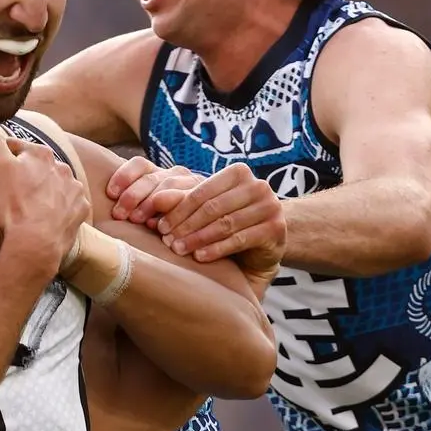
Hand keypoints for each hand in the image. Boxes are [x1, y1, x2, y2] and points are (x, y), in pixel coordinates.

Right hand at [0, 128, 88, 271]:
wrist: (36, 242)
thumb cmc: (14, 205)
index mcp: (42, 153)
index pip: (16, 148)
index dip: (2, 159)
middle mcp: (62, 167)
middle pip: (37, 166)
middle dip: (26, 175)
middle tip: (11, 192)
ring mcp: (74, 189)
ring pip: (54, 184)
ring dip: (44, 191)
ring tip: (30, 207)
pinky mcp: (80, 210)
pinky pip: (68, 204)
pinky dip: (58, 208)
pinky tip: (46, 217)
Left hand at [105, 156, 202, 228]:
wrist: (215, 219)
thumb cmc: (169, 218)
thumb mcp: (151, 204)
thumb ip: (132, 202)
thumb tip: (104, 210)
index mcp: (159, 172)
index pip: (139, 164)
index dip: (123, 176)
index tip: (111, 194)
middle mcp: (176, 175)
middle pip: (151, 178)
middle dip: (133, 195)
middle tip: (121, 214)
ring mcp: (193, 186)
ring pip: (170, 188)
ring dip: (151, 204)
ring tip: (140, 221)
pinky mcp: (207, 202)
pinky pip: (190, 204)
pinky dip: (176, 214)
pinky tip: (164, 229)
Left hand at [153, 163, 284, 278]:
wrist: (265, 241)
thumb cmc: (229, 221)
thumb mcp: (207, 208)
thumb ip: (183, 200)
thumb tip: (154, 201)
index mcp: (238, 173)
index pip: (201, 191)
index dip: (177, 209)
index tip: (157, 225)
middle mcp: (258, 185)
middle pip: (212, 207)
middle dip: (185, 225)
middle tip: (165, 240)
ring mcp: (270, 206)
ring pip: (225, 223)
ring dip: (198, 238)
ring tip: (178, 249)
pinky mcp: (276, 229)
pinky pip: (240, 239)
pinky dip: (217, 249)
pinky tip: (200, 257)